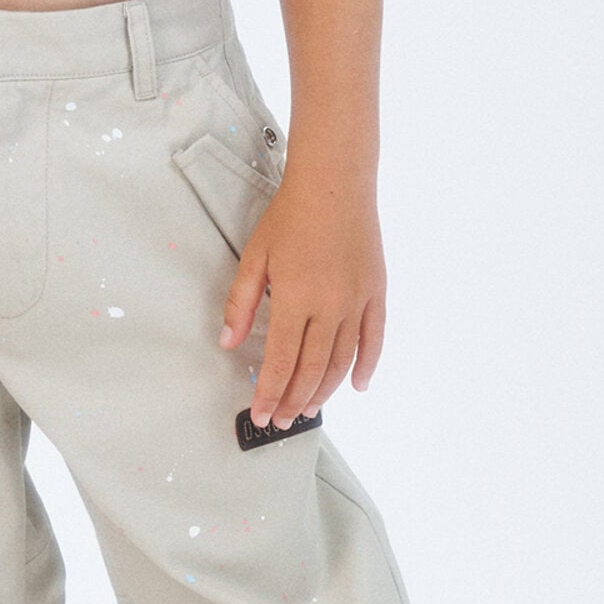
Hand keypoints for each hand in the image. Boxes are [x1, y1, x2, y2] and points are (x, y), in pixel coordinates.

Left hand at [217, 167, 385, 427]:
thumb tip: (228, 343)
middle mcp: (330, 305)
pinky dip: (367, 365)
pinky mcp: (376, 291)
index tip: (260, 414)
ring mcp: (358, 300)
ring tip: (308, 409)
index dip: (270, 393)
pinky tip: (357, 385)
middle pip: (312, 368)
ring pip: (342, 360)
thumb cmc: (290, 215)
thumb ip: (240, 304)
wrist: (335, 182)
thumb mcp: (254, 257)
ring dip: (325, 390)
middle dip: (293, 400)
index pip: (282, 361)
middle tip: (280, 421)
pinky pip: (374, 337)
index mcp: (296, 298)